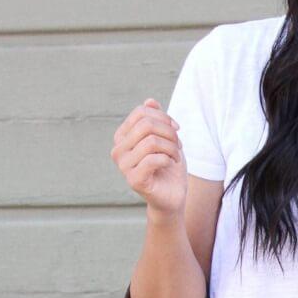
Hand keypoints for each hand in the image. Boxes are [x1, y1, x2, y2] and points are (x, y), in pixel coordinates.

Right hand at [111, 99, 187, 220]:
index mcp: (122, 136)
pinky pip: (153, 159)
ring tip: (176, 156)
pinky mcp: (133, 180)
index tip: (176, 129)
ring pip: (151, 141)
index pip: (141, 113)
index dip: (163, 117)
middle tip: (179, 145)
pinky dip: (168, 159)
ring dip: (171, 147)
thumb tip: (150, 101)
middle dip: (169, 132)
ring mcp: (123, 166)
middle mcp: (118, 150)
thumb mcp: (165, 138)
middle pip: (146, 125)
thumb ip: (156, 119)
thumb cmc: (168, 166)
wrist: (172, 196)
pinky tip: (171, 164)